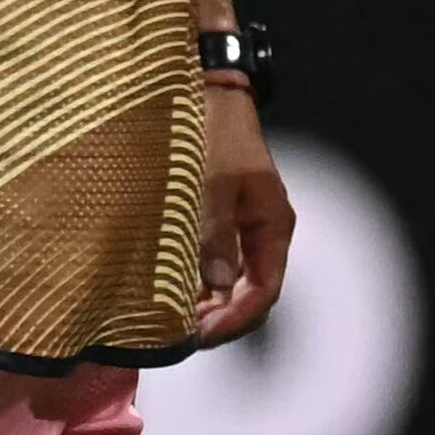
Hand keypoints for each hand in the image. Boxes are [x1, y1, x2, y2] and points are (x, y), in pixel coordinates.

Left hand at [191, 79, 292, 344]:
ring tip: (165, 326)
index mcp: (272, 226)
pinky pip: (207, 264)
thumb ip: (212, 232)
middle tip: (176, 340)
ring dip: (200, 306)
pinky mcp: (213, 222)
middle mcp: (259, 233)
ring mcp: (238, 229)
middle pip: (247, 293)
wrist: (204, 93)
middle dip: (216, 320)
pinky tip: (162, 296)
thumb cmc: (211, 132)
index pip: (265, 290)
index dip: (236, 319)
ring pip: (225, 283)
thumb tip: (214, 285)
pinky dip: (189, 284)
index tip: (201, 336)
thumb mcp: (211, 181)